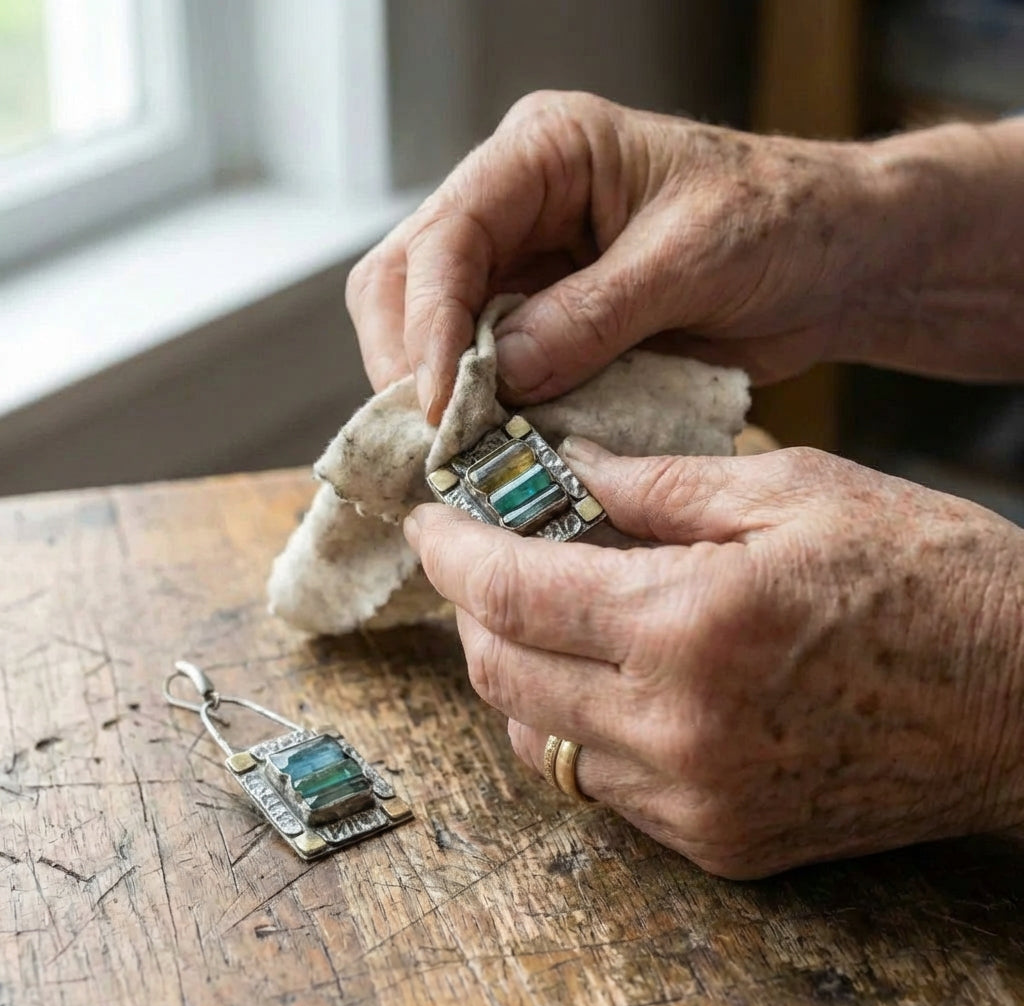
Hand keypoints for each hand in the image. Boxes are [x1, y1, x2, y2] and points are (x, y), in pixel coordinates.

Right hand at [347, 90, 1023, 423]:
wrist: (830, 261)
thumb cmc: (780, 222)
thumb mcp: (692, 259)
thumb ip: (592, 316)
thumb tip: (501, 376)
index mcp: (544, 153)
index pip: (446, 235)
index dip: (428, 324)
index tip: (437, 404)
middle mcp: (515, 203)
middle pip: (407, 279)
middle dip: (410, 361)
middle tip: (436, 439)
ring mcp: (523, 264)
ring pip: (428, 326)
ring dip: (436, 391)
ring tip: (459, 449)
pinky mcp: (542, 320)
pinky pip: (482, 366)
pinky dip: (481, 408)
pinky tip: (493, 442)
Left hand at [403, 438, 1023, 877]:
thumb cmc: (929, 576)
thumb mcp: (793, 491)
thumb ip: (659, 484)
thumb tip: (568, 467)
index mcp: (691, 624)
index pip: (512, 593)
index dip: (452, 552)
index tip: (429, 522)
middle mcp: (678, 730)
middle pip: (503, 672)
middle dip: (472, 608)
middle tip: (480, 557)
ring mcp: (697, 802)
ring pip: (538, 739)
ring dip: (517, 670)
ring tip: (543, 612)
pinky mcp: (722, 843)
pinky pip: (600, 787)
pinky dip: (576, 725)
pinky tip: (605, 677)